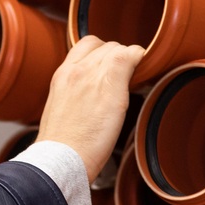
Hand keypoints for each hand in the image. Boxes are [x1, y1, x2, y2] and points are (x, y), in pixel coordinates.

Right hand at [38, 36, 144, 183]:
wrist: (61, 159)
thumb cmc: (63, 146)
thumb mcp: (61, 110)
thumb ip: (75, 94)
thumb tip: (90, 96)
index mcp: (62, 75)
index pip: (86, 46)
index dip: (102, 55)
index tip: (109, 70)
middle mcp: (76, 69)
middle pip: (105, 46)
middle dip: (117, 59)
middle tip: (124, 81)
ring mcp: (93, 74)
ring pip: (118, 49)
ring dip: (128, 63)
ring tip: (132, 84)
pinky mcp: (111, 83)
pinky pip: (131, 56)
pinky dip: (140, 60)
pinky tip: (143, 72)